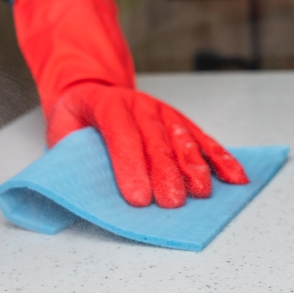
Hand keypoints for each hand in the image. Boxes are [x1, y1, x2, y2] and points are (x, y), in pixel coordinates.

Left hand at [46, 84, 247, 207]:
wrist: (92, 89)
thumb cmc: (78, 119)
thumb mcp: (60, 131)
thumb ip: (67, 155)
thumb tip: (74, 193)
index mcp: (107, 105)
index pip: (121, 135)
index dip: (130, 166)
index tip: (138, 197)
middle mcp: (139, 106)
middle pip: (156, 141)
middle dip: (166, 173)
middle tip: (172, 202)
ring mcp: (163, 112)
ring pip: (182, 139)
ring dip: (194, 167)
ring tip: (201, 193)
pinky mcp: (180, 122)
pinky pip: (204, 140)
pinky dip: (221, 158)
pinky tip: (233, 176)